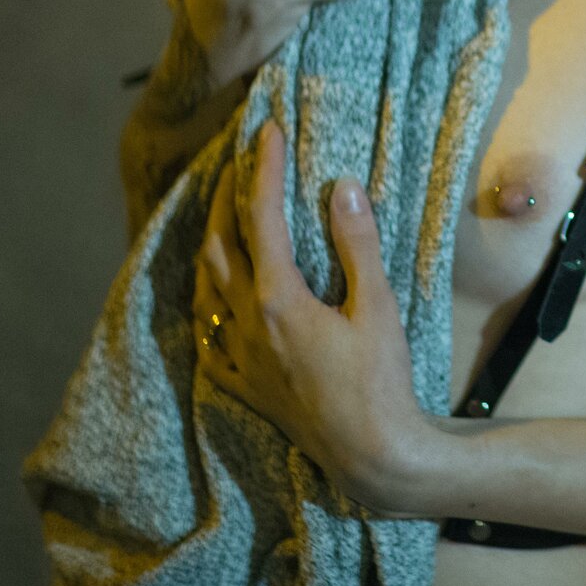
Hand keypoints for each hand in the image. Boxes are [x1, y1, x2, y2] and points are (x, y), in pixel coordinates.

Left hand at [194, 119, 426, 513]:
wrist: (370, 454)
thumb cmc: (380, 380)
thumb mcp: (378, 307)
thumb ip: (357, 244)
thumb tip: (342, 186)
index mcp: (277, 297)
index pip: (262, 217)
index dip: (264, 169)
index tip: (267, 131)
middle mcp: (246, 323)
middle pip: (219, 244)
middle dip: (225, 198)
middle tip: (239, 164)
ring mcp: (238, 356)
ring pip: (205, 286)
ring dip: (211, 243)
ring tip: (223, 218)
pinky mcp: (242, 384)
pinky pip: (207, 334)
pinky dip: (208, 300)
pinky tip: (216, 297)